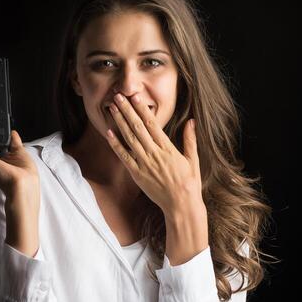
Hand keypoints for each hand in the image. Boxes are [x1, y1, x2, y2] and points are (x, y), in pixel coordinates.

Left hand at [105, 94, 206, 224]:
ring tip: (111, 108)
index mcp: (168, 148)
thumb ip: (190, 139)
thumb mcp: (193, 159)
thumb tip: (191, 121)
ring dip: (119, 122)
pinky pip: (124, 157)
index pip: (152, 124)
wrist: (181, 205)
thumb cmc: (189, 183)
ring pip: (129, 139)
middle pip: (137, 128)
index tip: (135, 97)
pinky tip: (109, 133)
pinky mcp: (137, 174)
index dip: (142, 109)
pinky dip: (116, 145)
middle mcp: (155, 154)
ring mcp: (144, 164)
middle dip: (127, 110)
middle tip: (117, 96)